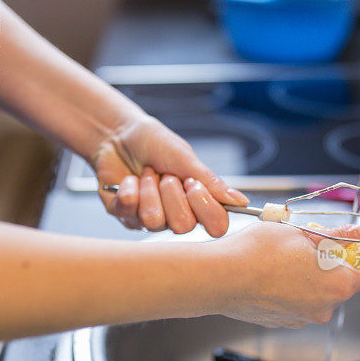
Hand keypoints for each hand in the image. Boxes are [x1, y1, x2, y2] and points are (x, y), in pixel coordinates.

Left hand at [91, 115, 248, 236]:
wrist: (118, 134)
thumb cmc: (154, 144)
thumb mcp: (185, 158)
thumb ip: (210, 182)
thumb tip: (241, 201)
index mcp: (197, 202)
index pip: (216, 226)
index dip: (206, 208)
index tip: (193, 184)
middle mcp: (176, 216)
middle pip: (184, 226)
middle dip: (172, 194)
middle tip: (165, 175)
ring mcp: (149, 220)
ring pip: (154, 221)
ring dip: (149, 189)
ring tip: (146, 173)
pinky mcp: (125, 216)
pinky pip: (129, 210)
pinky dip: (130, 187)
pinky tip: (129, 179)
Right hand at [208, 222, 359, 328]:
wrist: (219, 277)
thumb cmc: (258, 254)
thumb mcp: (303, 233)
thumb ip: (338, 235)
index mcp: (338, 285)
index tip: (350, 244)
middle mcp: (324, 308)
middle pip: (340, 284)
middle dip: (330, 264)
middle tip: (309, 244)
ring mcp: (300, 318)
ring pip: (315, 294)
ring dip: (307, 277)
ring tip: (284, 258)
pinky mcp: (280, 322)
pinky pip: (294, 302)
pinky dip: (288, 289)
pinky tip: (271, 274)